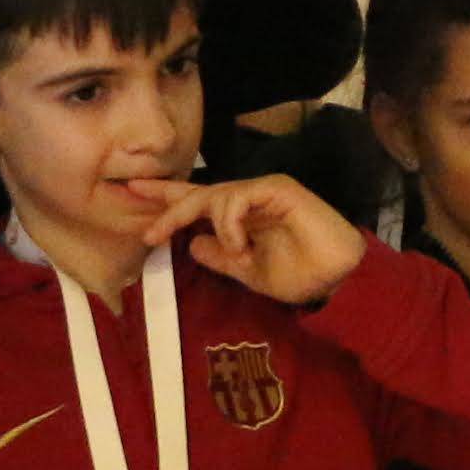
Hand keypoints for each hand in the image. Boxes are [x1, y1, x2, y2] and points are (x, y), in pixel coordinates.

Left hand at [145, 175, 365, 305]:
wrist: (336, 280)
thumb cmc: (300, 275)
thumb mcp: (248, 272)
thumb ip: (220, 257)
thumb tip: (189, 243)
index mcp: (240, 219)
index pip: (197, 203)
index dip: (166, 200)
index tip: (132, 195)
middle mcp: (248, 200)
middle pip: (198, 192)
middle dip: (166, 198)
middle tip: (136, 200)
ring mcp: (262, 192)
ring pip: (215, 194)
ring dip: (209, 222)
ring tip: (234, 251)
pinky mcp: (277, 189)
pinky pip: (237, 198)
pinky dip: (230, 222)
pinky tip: (242, 244)